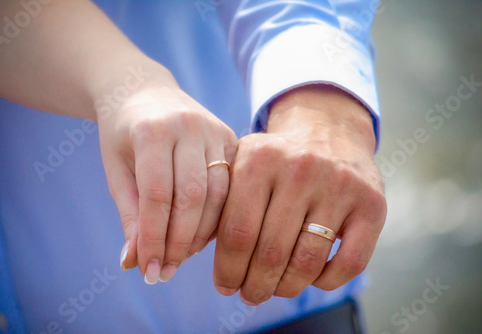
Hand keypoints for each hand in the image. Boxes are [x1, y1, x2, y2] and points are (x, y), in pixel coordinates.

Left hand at [98, 77, 236, 283]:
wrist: (144, 91)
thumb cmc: (124, 134)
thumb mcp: (116, 169)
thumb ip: (129, 213)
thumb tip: (135, 262)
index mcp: (152, 130)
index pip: (157, 195)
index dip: (153, 239)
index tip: (148, 272)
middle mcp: (189, 126)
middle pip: (193, 197)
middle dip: (179, 242)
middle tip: (165, 272)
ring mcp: (215, 130)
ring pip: (219, 194)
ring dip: (201, 234)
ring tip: (181, 257)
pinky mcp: (233, 138)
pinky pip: (232, 186)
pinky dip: (218, 216)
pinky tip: (202, 235)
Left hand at [213, 85, 386, 304]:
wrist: (328, 130)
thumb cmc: (278, 159)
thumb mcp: (244, 163)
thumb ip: (222, 202)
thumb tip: (198, 253)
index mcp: (260, 159)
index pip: (237, 233)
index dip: (227, 270)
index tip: (224, 286)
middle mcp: (301, 168)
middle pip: (270, 252)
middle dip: (254, 286)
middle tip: (249, 295)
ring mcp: (340, 185)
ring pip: (306, 262)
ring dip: (286, 288)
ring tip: (274, 290)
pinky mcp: (372, 204)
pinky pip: (348, 264)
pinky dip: (325, 282)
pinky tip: (310, 279)